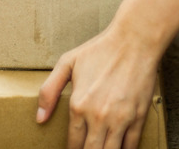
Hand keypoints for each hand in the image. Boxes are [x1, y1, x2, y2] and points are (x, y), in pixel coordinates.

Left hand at [37, 25, 160, 148]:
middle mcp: (98, 116)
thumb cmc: (101, 49)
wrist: (135, 40)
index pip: (72, 143)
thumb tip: (40, 118)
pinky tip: (119, 148)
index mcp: (78, 105)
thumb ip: (49, 91)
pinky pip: (131, 146)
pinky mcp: (138, 117)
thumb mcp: (67, 63)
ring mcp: (120, 119)